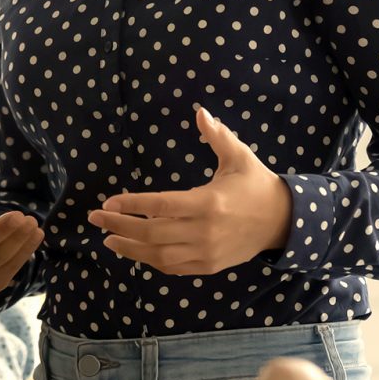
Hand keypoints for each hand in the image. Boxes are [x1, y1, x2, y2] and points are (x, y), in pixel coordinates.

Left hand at [89, 108, 292, 274]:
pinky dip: (150, 260)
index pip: (160, 205)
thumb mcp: (240, 157)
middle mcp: (204, 230)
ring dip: (129, 248)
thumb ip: (218, 137)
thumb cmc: (256, 184)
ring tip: (108, 238)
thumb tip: (201, 112)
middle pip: (151, 233)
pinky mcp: (208, 265)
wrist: (282, 221)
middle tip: (96, 218)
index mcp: (209, 202)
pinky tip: (136, 250)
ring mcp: (205, 252)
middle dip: (119, 225)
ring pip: (157, 255)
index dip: (132, 205)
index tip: (108, 201)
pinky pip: (172, 267)